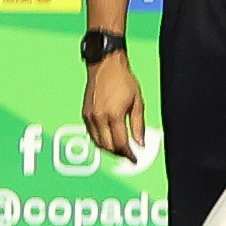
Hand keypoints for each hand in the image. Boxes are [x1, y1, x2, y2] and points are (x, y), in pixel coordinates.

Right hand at [77, 50, 145, 166]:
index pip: (120, 143)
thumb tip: (140, 143)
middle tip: (129, 155)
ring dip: (109, 149)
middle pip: (107, 146)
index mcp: (113, 115)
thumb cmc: (124, 81)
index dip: (128, 154)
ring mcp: (89, 117)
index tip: (135, 159)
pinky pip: (92, 134)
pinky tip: (110, 139)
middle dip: (119, 153)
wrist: (105, 66)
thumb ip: (138, 125)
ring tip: (121, 150)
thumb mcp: (138, 102)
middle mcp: (98, 118)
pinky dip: (101, 140)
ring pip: (97, 142)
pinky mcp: (84, 114)